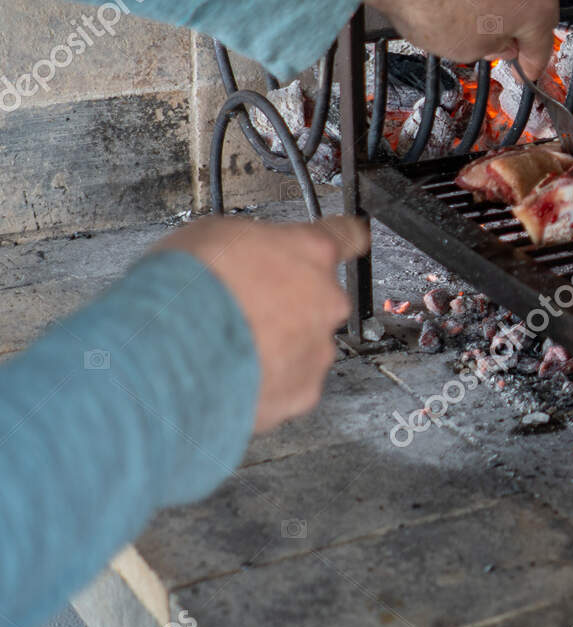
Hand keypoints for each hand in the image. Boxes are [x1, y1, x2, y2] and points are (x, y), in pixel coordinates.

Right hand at [156, 216, 370, 432]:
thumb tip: (248, 255)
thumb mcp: (214, 235)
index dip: (346, 237)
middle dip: (288, 304)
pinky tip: (230, 375)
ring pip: (304, 344)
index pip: (346, 236)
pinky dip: (265, 382)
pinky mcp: (303, 391)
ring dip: (275, 345)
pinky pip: (289, 383)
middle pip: (320, 299)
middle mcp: (326, 300)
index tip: (352, 238)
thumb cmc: (184, 290)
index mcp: (310, 252)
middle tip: (244, 310)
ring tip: (226, 348)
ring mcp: (317, 349)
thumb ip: (252, 246)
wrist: (166, 354)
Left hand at [365, 0, 559, 79]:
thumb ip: (494, 48)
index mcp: (537, 6)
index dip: (531, 63)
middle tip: (496, 41)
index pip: (543, 44)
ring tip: (468, 9)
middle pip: (532, 5)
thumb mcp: (467, 50)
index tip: (525, 68)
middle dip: (516, 25)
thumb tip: (498, 42)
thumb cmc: (428, 2)